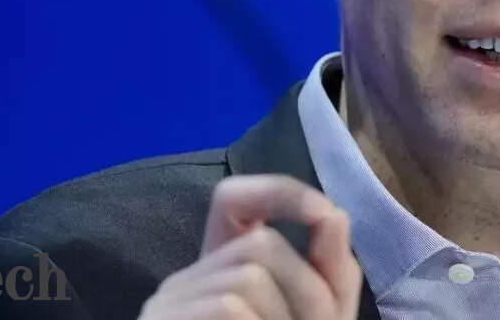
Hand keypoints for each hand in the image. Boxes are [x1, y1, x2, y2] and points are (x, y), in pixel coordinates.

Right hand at [138, 175, 361, 318]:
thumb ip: (329, 276)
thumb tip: (334, 215)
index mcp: (218, 277)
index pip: (232, 201)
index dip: (278, 192)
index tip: (323, 214)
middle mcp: (183, 286)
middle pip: (259, 246)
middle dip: (310, 288)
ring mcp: (165, 311)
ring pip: (249, 276)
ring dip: (292, 318)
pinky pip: (231, 308)